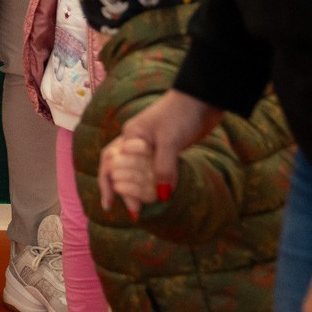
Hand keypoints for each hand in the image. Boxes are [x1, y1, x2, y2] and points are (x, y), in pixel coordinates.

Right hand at [100, 90, 221, 209]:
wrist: (201, 99)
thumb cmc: (180, 115)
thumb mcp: (171, 142)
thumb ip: (164, 168)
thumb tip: (161, 196)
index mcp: (130, 138)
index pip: (112, 165)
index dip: (110, 186)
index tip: (117, 206)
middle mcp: (135, 142)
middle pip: (119, 168)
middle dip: (121, 190)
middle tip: (133, 211)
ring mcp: (149, 144)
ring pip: (136, 169)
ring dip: (136, 187)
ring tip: (141, 205)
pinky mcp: (165, 147)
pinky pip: (152, 168)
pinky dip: (151, 180)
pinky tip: (156, 190)